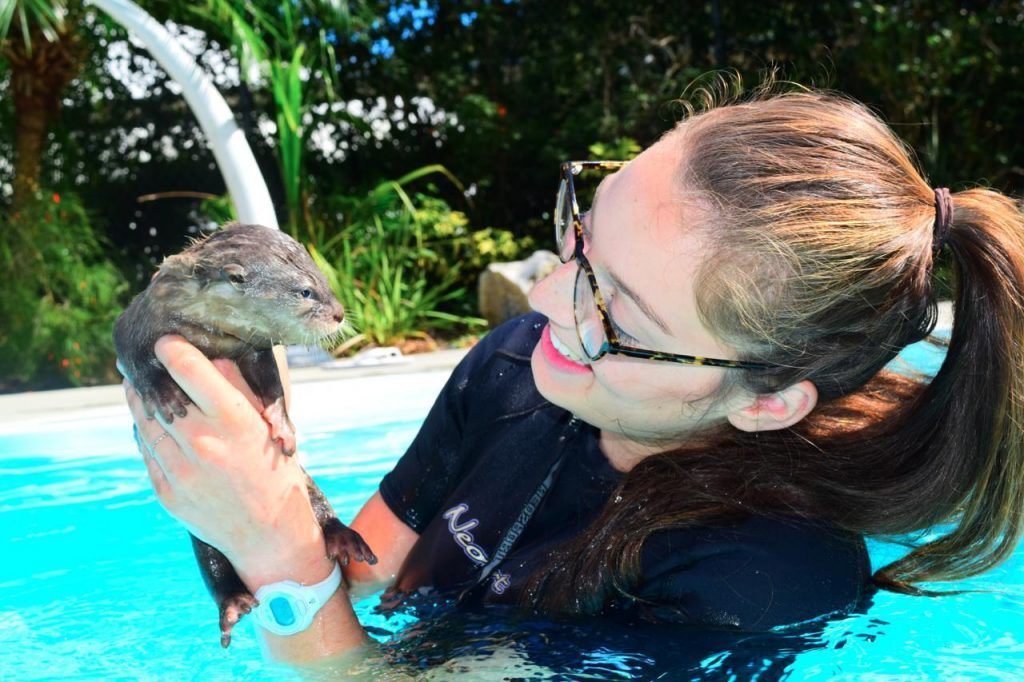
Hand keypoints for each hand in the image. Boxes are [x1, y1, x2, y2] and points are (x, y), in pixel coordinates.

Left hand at [124, 336, 329, 585]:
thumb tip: (211, 355)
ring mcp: (180, 470)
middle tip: (145, 358)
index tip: (167, 340)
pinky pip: (146, 450)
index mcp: (234, 420)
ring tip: (141, 385)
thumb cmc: (275, 471)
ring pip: (145, 421)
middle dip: (150, 372)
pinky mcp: (166, 492)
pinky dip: (146, 431)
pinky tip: (152, 422)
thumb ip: (239, 389)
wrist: (270, 534)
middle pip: (158, 392)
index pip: (187, 368)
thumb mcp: (268, 425)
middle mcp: (202, 443)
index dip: (172, 348)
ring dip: (140, 399)